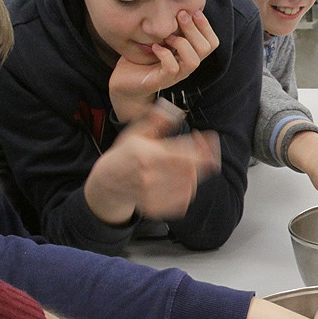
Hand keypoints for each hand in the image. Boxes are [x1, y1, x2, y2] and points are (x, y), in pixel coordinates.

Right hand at [84, 100, 221, 225]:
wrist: (106, 182)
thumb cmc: (124, 154)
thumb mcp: (136, 132)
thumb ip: (156, 121)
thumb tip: (175, 111)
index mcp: (147, 155)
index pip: (185, 154)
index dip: (203, 147)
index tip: (211, 139)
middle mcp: (150, 176)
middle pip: (191, 171)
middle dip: (203, 160)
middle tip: (204, 153)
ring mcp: (152, 194)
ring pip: (190, 187)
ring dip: (196, 175)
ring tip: (189, 166)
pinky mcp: (154, 207)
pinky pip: (183, 201)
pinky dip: (188, 191)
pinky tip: (182, 181)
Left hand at [109, 9, 219, 122]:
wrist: (124, 82)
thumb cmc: (141, 58)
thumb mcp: (159, 38)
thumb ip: (171, 26)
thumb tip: (179, 4)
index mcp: (189, 55)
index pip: (212, 42)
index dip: (206, 26)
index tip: (193, 11)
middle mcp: (186, 66)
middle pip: (205, 49)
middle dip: (193, 29)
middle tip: (180, 15)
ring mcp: (175, 75)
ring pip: (193, 61)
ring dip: (181, 44)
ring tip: (167, 36)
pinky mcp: (161, 81)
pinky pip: (172, 68)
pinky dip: (164, 55)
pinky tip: (155, 47)